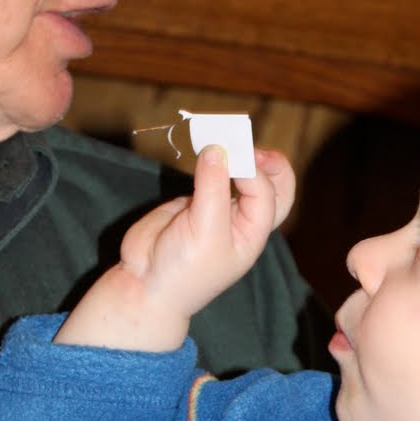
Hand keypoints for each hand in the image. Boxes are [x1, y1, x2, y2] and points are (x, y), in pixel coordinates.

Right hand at [57, 142, 295, 350]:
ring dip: (237, 153)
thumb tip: (218, 148)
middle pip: (273, 184)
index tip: (231, 161)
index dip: (253, 172)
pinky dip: (210, 157)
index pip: (267, 193)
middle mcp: (242, 218)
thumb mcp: (205, 232)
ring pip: (240, 174)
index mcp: (254, 232)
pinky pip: (210, 172)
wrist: (146, 285)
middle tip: (247, 143)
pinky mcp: (193, 199)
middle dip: (267, 161)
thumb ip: (212, 188)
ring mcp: (218, 207)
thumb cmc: (184, 270)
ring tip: (222, 134)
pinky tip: (204, 145)